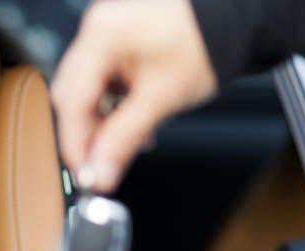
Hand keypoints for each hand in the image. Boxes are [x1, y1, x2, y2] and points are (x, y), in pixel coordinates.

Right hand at [51, 0, 217, 192]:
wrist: (233, 24)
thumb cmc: (205, 44)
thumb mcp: (160, 99)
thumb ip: (122, 140)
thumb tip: (100, 173)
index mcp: (102, 36)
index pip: (72, 101)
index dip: (75, 144)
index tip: (84, 173)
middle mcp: (97, 30)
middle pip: (72, 97)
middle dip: (86, 135)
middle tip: (100, 166)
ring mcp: (105, 35)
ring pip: (85, 93)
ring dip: (100, 123)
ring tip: (124, 144)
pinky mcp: (116, 44)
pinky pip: (101, 83)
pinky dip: (111, 108)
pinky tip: (129, 124)